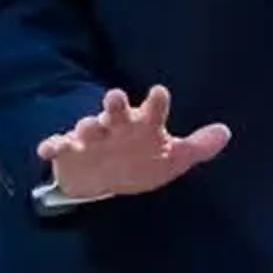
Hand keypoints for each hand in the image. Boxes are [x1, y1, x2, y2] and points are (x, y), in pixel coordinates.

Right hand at [37, 85, 230, 200]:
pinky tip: (46, 148)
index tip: (159, 92)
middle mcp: (117, 127)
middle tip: (114, 96)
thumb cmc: (141, 160)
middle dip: (115, 105)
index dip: (156, 103)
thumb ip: (197, 147)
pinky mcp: (70, 153)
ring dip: (87, 126)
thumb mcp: (173, 158)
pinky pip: (60, 147)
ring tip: (88, 126)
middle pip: (116, 112)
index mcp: (143, 126)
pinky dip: (53, 146)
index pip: (152, 112)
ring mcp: (92, 139)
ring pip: (88, 128)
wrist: (104, 179)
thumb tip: (226, 132)